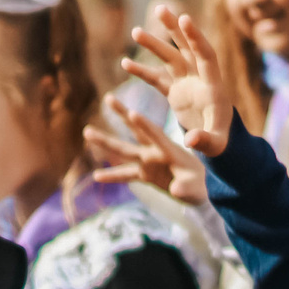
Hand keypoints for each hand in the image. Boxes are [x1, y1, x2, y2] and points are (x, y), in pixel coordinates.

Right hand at [86, 96, 208, 204]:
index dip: (144, 126)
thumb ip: (185, 187)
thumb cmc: (201, 186)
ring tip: (87, 131)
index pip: (155, 135)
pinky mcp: (145, 174)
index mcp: (170, 150)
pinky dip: (112, 175)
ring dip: (106, 141)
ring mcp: (148, 162)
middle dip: (121, 114)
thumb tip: (175, 190)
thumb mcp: (196, 187)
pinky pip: (125, 174)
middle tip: (108, 97)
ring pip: (124, 149)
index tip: (133, 113)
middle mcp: (156, 152)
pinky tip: (96, 176)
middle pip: (135, 131)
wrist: (201, 191)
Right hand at [120, 12, 232, 156]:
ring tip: (135, 31)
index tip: (185, 19)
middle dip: (174, 28)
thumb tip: (190, 139)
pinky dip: (143, 71)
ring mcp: (187, 83)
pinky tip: (124, 63)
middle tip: (160, 8)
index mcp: (213, 86)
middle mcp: (200, 78)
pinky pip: (158, 77)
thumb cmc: (221, 144)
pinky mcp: (176, 91)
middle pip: (187, 48)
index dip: (195, 37)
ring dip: (154, 44)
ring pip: (170, 58)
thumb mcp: (215, 145)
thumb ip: (204, 140)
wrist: (218, 143)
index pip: (206, 55)